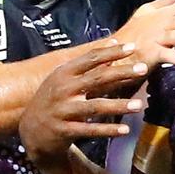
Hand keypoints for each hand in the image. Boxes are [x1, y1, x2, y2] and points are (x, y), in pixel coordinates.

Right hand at [19, 41, 147, 168]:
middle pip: (97, 78)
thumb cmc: (53, 98)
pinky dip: (107, 130)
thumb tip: (113, 42)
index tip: (132, 47)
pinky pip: (89, 130)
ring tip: (139, 105)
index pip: (91, 58)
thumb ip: (89, 63)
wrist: (31, 131)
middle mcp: (63, 89)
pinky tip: (125, 130)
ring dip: (118, 105)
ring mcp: (63, 110)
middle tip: (143, 68)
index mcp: (64, 73)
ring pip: (95, 107)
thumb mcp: (65, 78)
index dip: (112, 52)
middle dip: (122, 72)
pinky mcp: (64, 130)